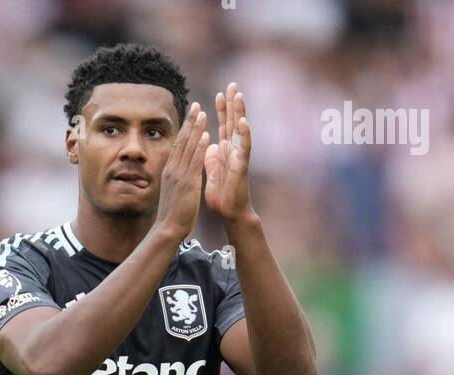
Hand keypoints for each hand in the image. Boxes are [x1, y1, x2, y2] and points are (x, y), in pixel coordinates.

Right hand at [154, 102, 208, 241]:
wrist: (167, 229)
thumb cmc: (171, 216)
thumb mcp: (172, 193)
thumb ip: (176, 181)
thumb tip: (178, 176)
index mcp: (169, 172)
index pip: (178, 146)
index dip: (184, 130)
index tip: (190, 117)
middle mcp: (172, 170)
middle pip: (182, 141)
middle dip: (189, 122)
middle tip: (196, 105)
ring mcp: (179, 175)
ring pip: (188, 147)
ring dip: (196, 129)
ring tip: (203, 113)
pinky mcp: (187, 182)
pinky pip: (195, 160)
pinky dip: (200, 146)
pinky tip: (206, 135)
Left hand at [204, 84, 253, 224]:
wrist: (228, 211)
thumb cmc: (222, 193)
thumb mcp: (212, 170)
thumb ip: (211, 156)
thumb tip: (209, 144)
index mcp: (225, 150)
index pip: (224, 125)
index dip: (222, 109)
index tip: (219, 92)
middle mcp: (233, 149)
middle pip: (233, 121)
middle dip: (232, 104)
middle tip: (232, 84)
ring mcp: (239, 156)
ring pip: (240, 130)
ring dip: (240, 112)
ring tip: (239, 95)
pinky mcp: (242, 165)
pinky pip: (244, 147)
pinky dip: (244, 134)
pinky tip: (243, 122)